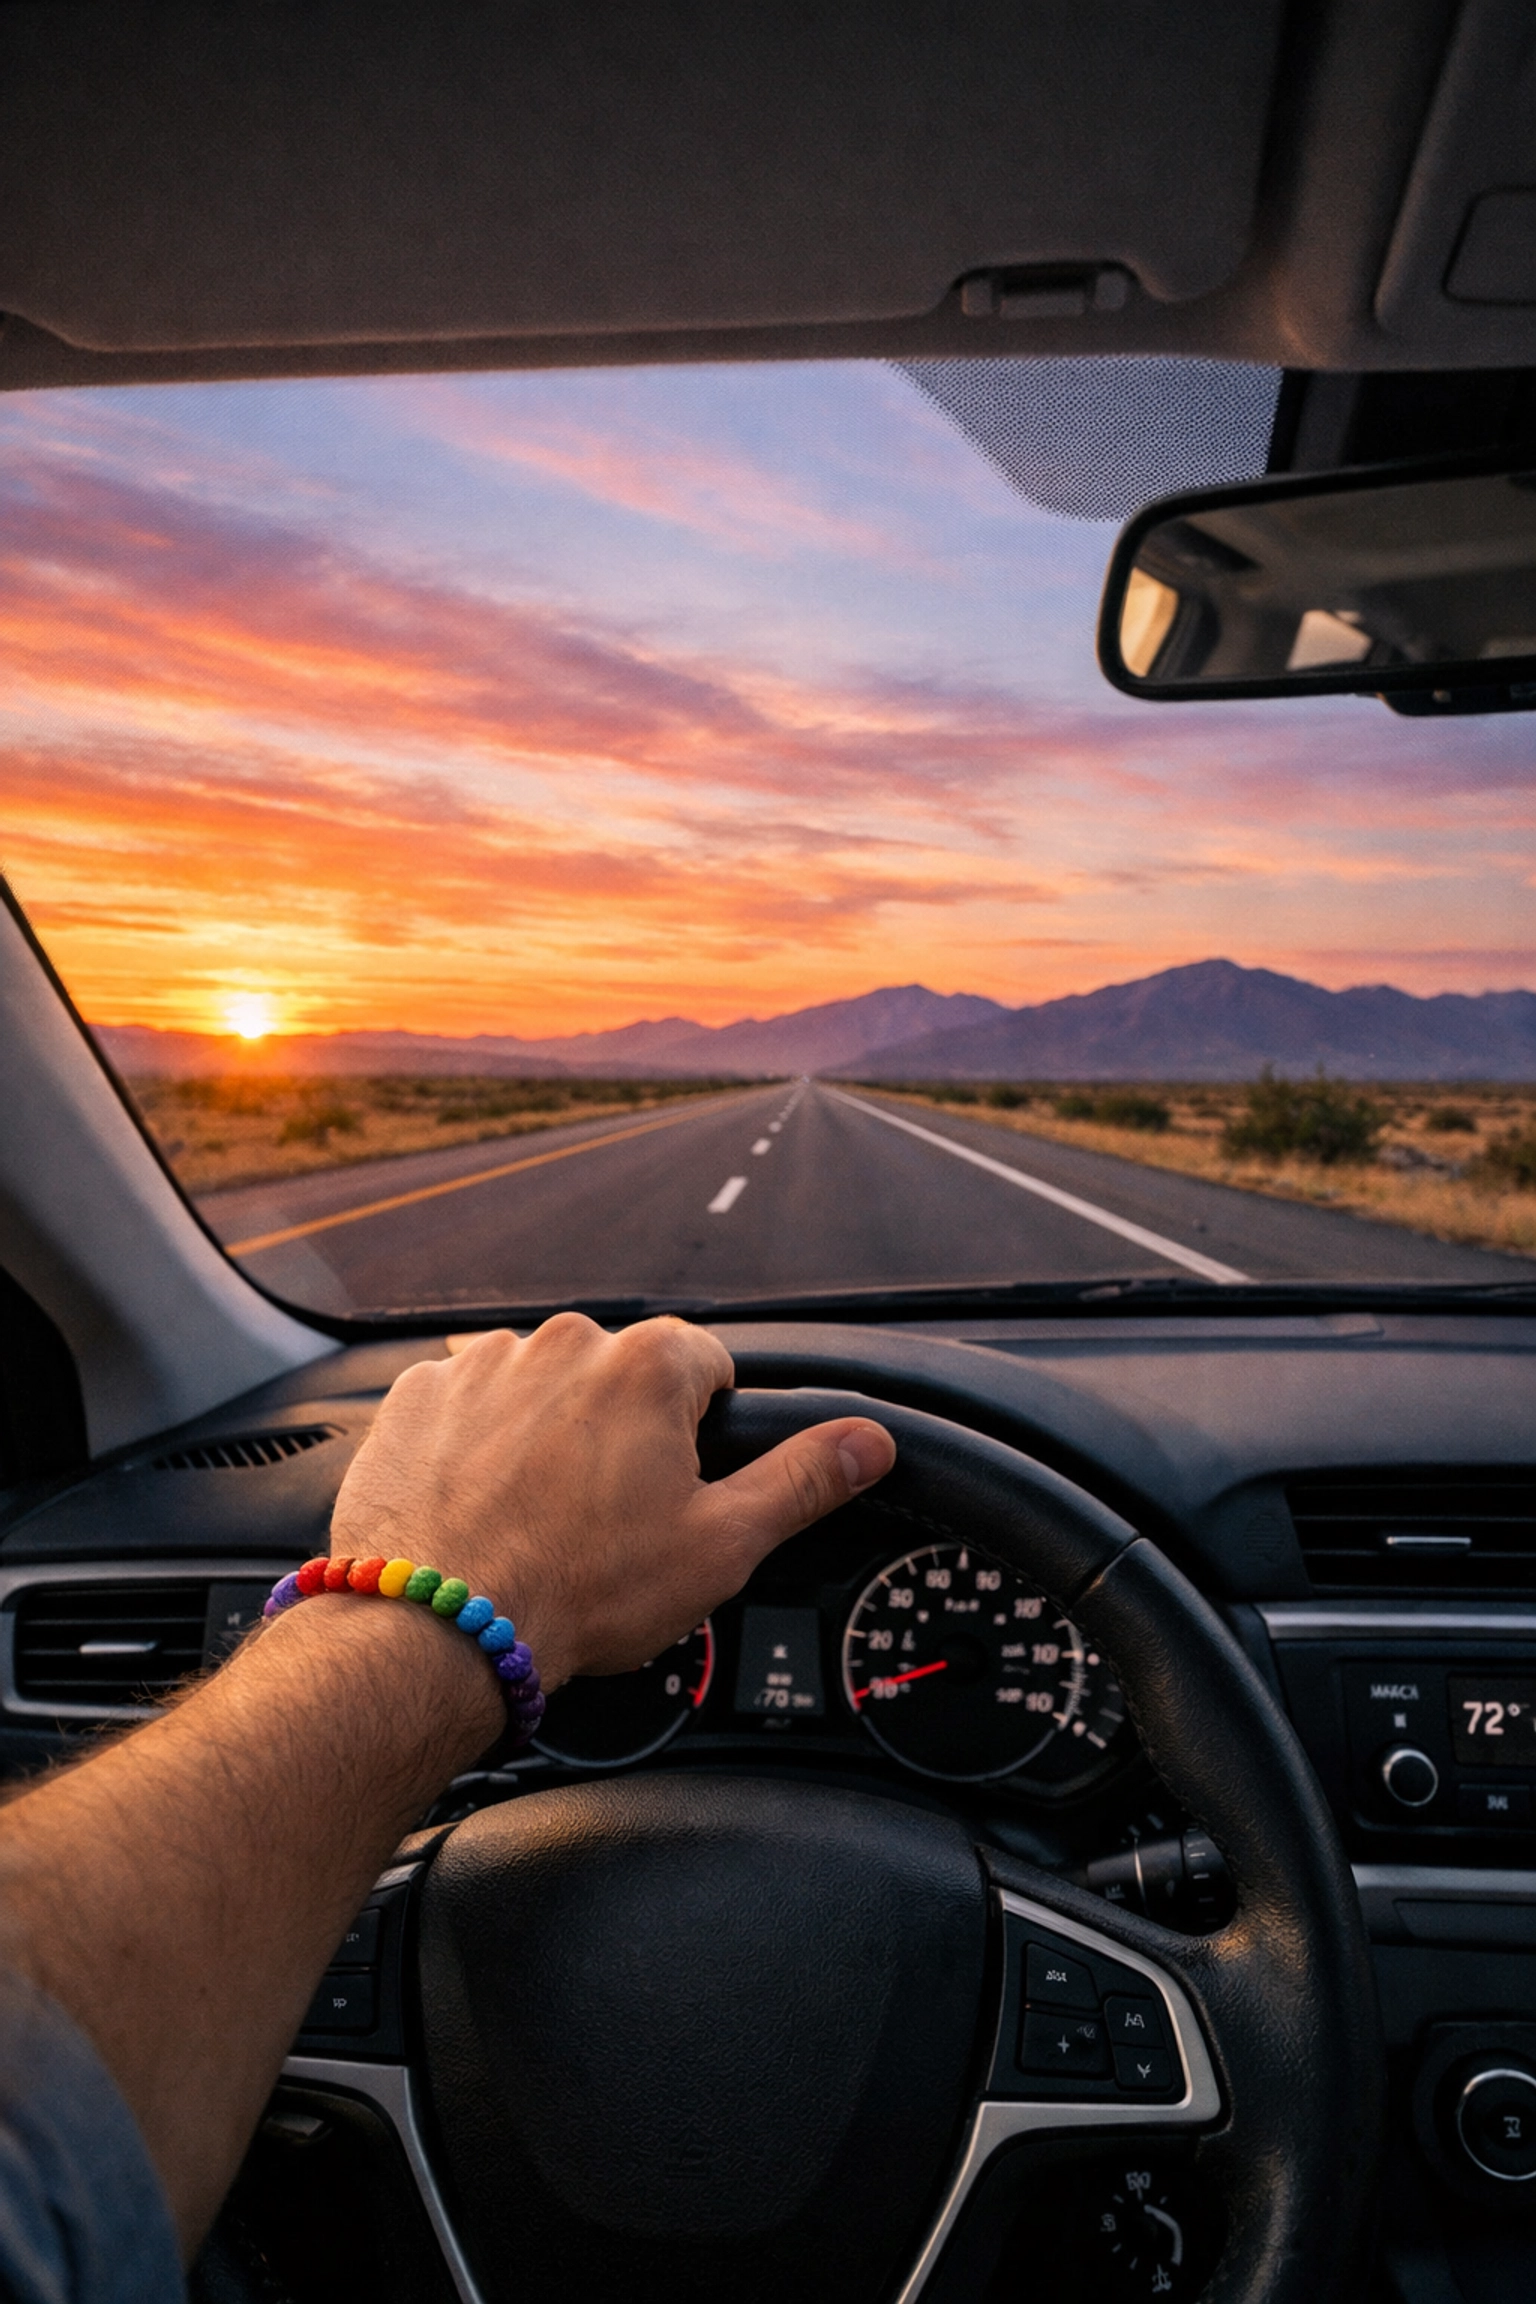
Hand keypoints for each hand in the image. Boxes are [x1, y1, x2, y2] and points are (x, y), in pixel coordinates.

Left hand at [329, 1314, 894, 1687]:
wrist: (436, 1627)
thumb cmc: (579, 1590)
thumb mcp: (719, 1545)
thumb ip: (800, 1480)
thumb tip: (867, 1440)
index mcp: (648, 1366)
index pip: (707, 1364)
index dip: (704, 1428)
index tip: (679, 1484)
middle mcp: (562, 1343)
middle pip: (619, 1373)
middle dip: (621, 1431)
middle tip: (608, 1516)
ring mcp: (481, 1364)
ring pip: (540, 1386)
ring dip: (546, 1433)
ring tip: (538, 1517)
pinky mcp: (417, 1396)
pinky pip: (465, 1404)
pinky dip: (476, 1444)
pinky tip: (481, 1505)